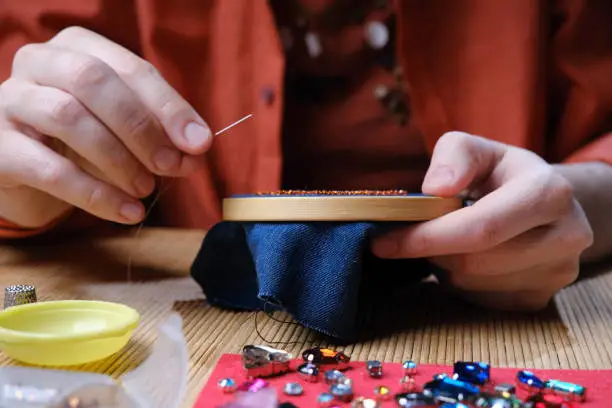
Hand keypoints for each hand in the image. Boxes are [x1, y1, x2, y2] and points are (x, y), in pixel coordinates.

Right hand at [0, 27, 211, 227]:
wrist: (26, 167)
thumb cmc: (84, 139)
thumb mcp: (124, 130)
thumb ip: (160, 135)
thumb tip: (196, 152)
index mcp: (78, 47)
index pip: (130, 68)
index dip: (168, 106)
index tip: (200, 142)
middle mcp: (38, 62)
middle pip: (92, 81)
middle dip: (141, 127)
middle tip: (171, 165)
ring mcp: (10, 101)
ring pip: (67, 116)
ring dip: (118, 158)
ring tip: (146, 188)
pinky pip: (49, 169)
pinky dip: (96, 194)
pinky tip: (127, 212)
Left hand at [371, 132, 593, 309]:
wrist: (544, 205)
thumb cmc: (500, 174)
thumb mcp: (476, 148)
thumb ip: (454, 155)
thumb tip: (436, 188)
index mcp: (549, 194)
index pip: (480, 228)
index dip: (427, 238)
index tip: (382, 243)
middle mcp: (565, 237)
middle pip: (472, 262)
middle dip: (433, 250)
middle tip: (419, 234)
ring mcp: (558, 274)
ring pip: (472, 285)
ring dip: (445, 267)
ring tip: (453, 240)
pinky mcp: (541, 299)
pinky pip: (480, 301)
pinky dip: (461, 284)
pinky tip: (470, 260)